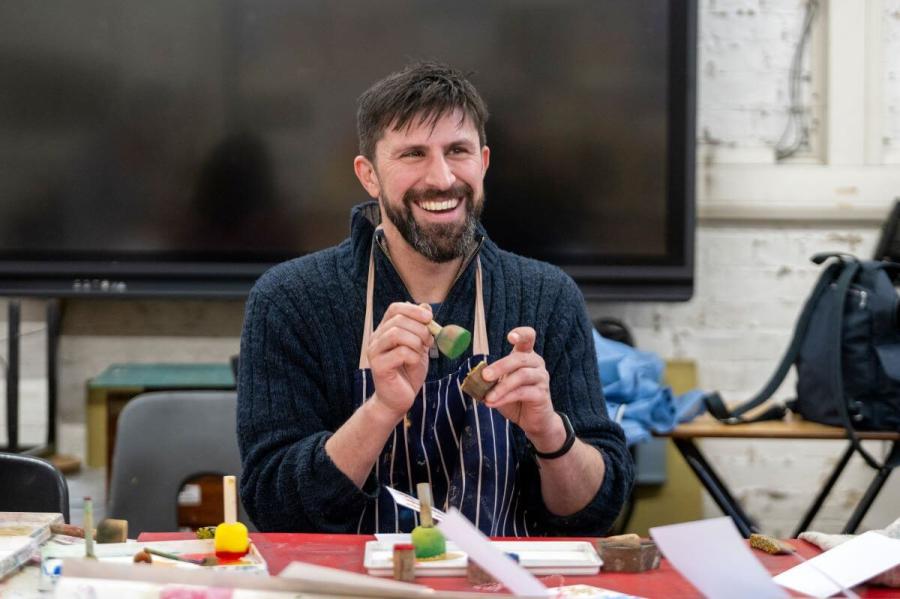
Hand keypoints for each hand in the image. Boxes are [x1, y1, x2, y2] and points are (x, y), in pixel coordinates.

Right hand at [367, 302, 433, 421]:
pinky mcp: (379, 366)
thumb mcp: (420, 346)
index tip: (429, 318)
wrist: (399, 399)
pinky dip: (414, 356)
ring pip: (397, 334)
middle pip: (398, 320)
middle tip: (429, 341)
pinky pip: (401, 352)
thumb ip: (421, 328)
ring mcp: (374, 352)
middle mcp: (376, 338)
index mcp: (385, 330)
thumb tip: (426, 307)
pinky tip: (414, 363)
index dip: (413, 310)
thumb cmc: (408, 372)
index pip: (395, 308)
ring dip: (416, 342)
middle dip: (420, 329)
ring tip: (421, 352)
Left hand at [481, 327, 558, 441]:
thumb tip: (474, 376)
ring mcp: (542, 378)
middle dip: (500, 367)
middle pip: (520, 358)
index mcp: (526, 356)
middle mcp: (537, 363)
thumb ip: (490, 379)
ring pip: (521, 376)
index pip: (528, 337)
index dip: (521, 334)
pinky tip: (493, 403)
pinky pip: (522, 393)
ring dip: (501, 387)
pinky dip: (505, 398)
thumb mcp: (500, 385)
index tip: (510, 337)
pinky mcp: (542, 394)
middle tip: (485, 376)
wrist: (532, 420)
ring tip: (488, 397)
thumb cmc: (515, 398)